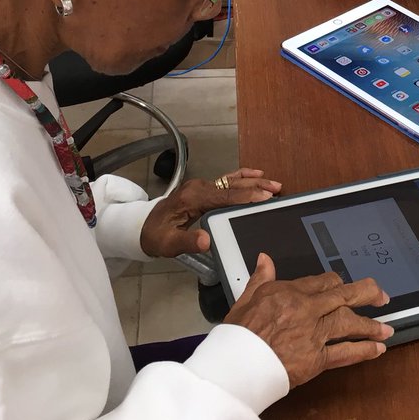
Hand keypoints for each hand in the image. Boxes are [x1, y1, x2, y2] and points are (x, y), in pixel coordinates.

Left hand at [139, 168, 280, 257]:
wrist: (141, 227)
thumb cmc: (155, 236)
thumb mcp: (168, 244)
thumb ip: (187, 241)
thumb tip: (207, 240)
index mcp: (192, 199)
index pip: (224, 197)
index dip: (246, 197)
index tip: (265, 197)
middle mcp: (198, 188)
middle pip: (231, 186)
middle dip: (255, 187)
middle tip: (277, 188)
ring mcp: (200, 187)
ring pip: (230, 181)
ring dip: (252, 182)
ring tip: (273, 183)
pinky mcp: (202, 189)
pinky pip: (224, 181)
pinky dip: (241, 177)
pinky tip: (253, 175)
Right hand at [225, 253, 392, 387]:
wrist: (235, 365)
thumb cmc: (238, 335)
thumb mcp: (246, 299)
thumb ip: (260, 278)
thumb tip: (264, 259)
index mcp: (290, 292)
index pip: (322, 282)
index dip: (337, 283)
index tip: (343, 286)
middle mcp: (307, 310)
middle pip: (344, 296)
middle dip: (366, 294)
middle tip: (382, 296)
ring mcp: (314, 334)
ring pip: (349, 323)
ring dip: (371, 324)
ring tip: (387, 327)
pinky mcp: (317, 359)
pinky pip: (345, 352)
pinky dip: (363, 350)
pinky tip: (378, 349)